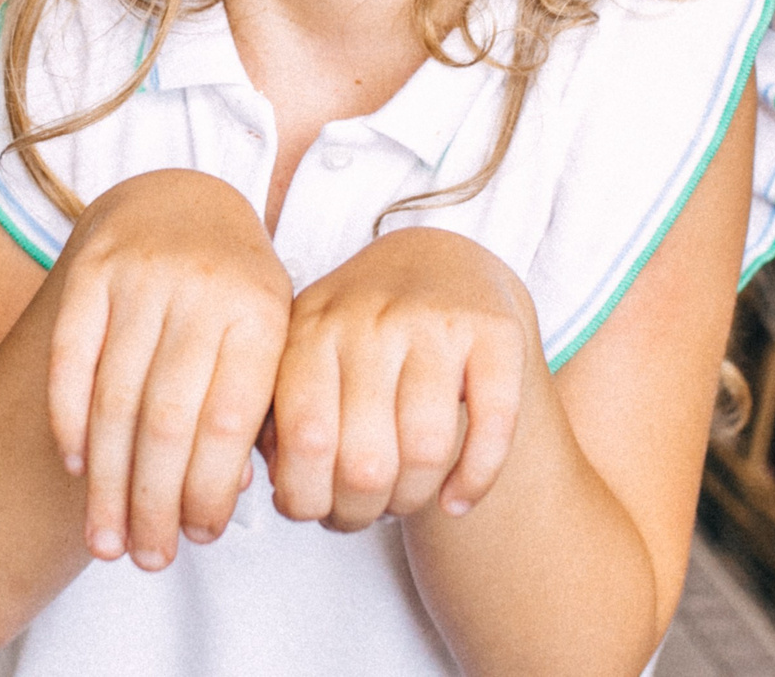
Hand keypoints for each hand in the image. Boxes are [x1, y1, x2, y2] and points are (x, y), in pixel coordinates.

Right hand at [46, 169, 291, 570]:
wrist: (183, 200)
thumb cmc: (235, 293)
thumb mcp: (268, 334)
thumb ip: (259, 406)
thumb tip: (233, 496)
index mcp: (260, 310)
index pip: (229, 422)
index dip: (210, 490)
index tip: (199, 539)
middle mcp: (202, 286)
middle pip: (168, 420)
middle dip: (153, 502)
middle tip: (146, 560)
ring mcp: (140, 274)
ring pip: (115, 400)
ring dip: (108, 483)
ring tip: (107, 540)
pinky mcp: (88, 268)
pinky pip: (70, 361)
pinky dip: (71, 422)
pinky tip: (80, 469)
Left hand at [265, 228, 530, 531]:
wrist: (440, 260)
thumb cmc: (361, 328)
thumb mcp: (307, 351)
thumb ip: (278, 413)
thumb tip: (281, 489)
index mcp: (314, 327)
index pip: (304, 440)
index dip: (305, 498)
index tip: (310, 511)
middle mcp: (373, 318)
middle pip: (365, 460)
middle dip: (359, 512)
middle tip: (359, 514)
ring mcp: (437, 322)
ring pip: (426, 451)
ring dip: (411, 501)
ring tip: (400, 503)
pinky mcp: (497, 331)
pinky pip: (493, 426)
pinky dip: (476, 480)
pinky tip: (457, 499)